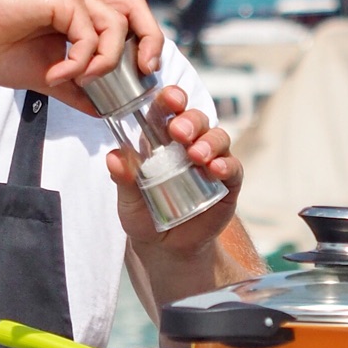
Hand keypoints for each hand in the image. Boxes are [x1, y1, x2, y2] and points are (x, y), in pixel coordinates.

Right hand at [0, 0, 161, 108]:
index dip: (145, 42)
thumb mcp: (45, 75)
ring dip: (105, 60)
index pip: (129, 17)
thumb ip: (76, 88)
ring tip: (80, 80)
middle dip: (149, 40)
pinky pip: (87, 33)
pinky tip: (55, 75)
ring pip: (116, 23)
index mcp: (81, 10)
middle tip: (142, 71)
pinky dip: (78, 62)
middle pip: (136, 8)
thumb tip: (100, 110)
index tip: (142, 74)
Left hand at [106, 87, 241, 254]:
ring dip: (209, 142)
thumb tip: (114, 157)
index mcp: (162, 140)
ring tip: (196, 155)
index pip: (168, 110)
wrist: (166, 249)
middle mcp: (189, 145)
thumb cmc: (145, 216)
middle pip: (196, 119)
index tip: (169, 98)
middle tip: (179, 132)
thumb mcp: (128, 200)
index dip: (171, 99)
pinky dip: (226, 164)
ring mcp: (210, 162)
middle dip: (190, 120)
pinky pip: (233, 167)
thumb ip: (123, 179)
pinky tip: (215, 169)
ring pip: (218, 138)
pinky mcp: (227, 183)